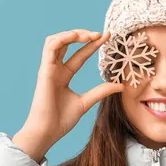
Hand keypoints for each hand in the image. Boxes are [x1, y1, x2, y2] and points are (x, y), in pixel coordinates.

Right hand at [20, 29, 124, 147]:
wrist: (47, 131)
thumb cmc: (61, 120)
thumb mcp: (86, 102)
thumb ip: (101, 91)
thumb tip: (120, 85)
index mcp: (64, 76)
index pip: (80, 55)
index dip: (93, 44)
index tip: (108, 37)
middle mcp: (56, 69)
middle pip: (68, 43)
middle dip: (84, 35)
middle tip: (101, 34)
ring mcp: (49, 68)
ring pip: (56, 40)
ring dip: (73, 33)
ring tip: (90, 35)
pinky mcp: (45, 70)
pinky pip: (50, 47)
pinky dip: (63, 38)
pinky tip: (76, 36)